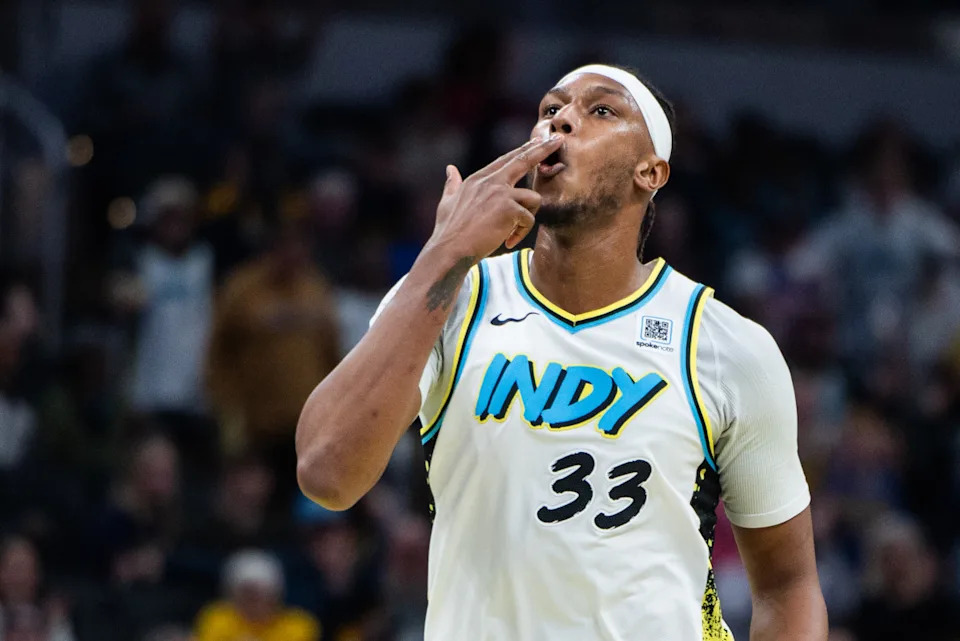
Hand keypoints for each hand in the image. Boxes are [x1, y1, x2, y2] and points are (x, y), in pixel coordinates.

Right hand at [429, 135, 562, 259]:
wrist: (450, 249)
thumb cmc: (448, 231)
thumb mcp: (447, 203)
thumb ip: (452, 184)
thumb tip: (450, 169)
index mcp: (477, 179)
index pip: (506, 160)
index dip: (523, 150)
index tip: (537, 140)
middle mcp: (490, 181)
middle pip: (523, 160)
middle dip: (543, 149)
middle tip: (558, 139)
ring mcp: (500, 193)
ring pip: (533, 198)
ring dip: (526, 218)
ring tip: (510, 233)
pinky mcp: (509, 209)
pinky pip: (528, 219)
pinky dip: (520, 233)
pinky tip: (507, 241)